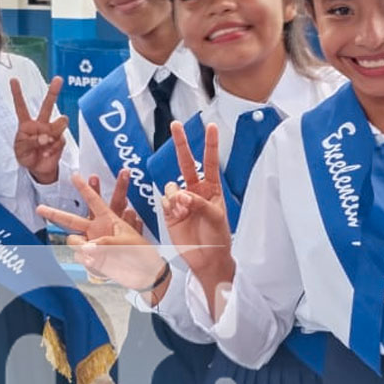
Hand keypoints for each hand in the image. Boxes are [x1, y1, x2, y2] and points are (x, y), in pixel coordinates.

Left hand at [10, 76, 69, 185]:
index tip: (14, 80)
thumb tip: (45, 138)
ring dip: (53, 132)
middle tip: (58, 79)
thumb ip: (31, 142)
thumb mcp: (21, 150)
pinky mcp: (60, 140)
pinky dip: (53, 149)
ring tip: (46, 142)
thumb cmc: (26, 156)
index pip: (21, 106)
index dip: (17, 93)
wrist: (38, 169)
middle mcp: (40, 124)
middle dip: (53, 91)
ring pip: (60, 122)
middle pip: (47, 105)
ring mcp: (51, 131)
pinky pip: (60, 140)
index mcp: (26, 124)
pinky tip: (47, 153)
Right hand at [37, 170, 167, 293]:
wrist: (144, 275)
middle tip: (40, 208)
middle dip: (55, 214)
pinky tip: (103, 263)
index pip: (94, 200)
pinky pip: (81, 257)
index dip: (84, 187)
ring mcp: (92, 244)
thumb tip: (86, 248)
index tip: (74, 175)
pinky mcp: (92, 259)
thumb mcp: (126, 243)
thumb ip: (104, 243)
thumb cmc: (140, 254)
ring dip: (81, 247)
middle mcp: (97, 230)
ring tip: (95, 255)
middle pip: (72, 220)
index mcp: (108, 219)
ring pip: (74, 242)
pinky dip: (90, 262)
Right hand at [160, 122, 235, 313]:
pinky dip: (170, 204)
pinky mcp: (169, 212)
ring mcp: (181, 201)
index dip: (210, 144)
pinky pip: (165, 200)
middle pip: (186, 162)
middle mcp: (195, 191)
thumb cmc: (218, 238)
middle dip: (181, 144)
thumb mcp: (216, 217)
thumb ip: (199, 202)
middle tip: (176, 125)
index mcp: (212, 189)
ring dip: (177, 194)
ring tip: (184, 207)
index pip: (210, 161)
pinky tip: (177, 213)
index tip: (210, 126)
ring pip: (172, 185)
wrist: (207, 259)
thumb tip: (181, 194)